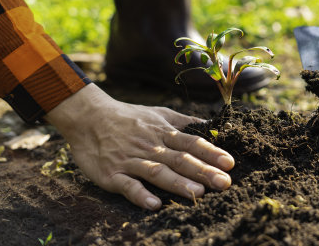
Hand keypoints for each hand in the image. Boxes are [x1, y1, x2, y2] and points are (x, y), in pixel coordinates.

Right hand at [44, 83, 233, 209]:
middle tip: (224, 183)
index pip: (192, 143)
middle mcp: (150, 146)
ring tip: (198, 193)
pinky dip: (140, 194)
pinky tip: (154, 205)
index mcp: (163, 133)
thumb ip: (183, 122)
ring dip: (178, 183)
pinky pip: (127, 185)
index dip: (211, 153)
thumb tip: (210, 125)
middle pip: (180, 159)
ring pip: (157, 172)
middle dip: (203, 171)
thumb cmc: (129, 117)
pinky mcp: (111, 174)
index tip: (230, 163)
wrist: (88, 116)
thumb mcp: (158, 113)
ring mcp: (131, 160)